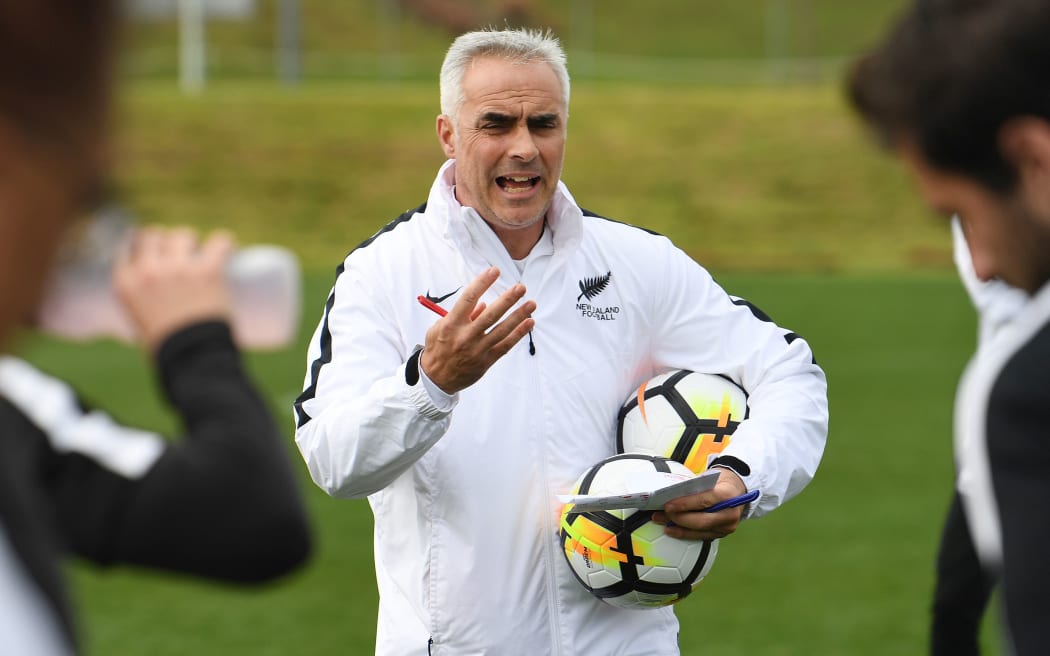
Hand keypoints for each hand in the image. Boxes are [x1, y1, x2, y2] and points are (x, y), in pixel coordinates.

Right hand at [113, 226, 234, 351]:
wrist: (192, 359)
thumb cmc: (167, 347)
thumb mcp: (138, 321)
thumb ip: (141, 300)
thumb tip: (154, 292)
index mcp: (125, 283)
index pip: (129, 245)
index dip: (145, 244)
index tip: (157, 250)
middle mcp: (147, 271)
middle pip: (155, 234)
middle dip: (168, 241)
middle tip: (182, 254)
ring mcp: (177, 268)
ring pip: (184, 235)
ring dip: (194, 243)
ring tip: (203, 255)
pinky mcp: (207, 270)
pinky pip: (219, 241)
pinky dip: (224, 244)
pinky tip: (226, 249)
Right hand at [420, 267, 535, 393]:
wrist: (435, 379)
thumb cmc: (437, 349)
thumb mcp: (439, 328)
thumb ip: (461, 315)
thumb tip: (481, 303)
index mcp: (451, 324)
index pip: (468, 299)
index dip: (482, 283)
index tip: (494, 271)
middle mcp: (465, 336)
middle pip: (490, 314)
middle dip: (507, 300)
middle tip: (520, 287)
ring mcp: (477, 350)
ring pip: (502, 330)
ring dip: (518, 316)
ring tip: (531, 304)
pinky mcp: (486, 361)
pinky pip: (505, 346)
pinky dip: (518, 334)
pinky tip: (529, 323)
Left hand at [651, 467, 747, 540]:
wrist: (738, 489)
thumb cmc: (720, 481)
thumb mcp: (708, 477)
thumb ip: (693, 487)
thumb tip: (671, 495)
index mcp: (727, 495)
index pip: (704, 501)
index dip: (685, 504)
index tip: (668, 505)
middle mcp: (730, 513)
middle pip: (701, 521)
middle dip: (679, 518)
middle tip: (663, 513)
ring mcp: (727, 526)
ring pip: (700, 531)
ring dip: (678, 527)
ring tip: (661, 521)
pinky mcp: (722, 533)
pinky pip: (701, 536)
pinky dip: (685, 533)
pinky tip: (672, 530)